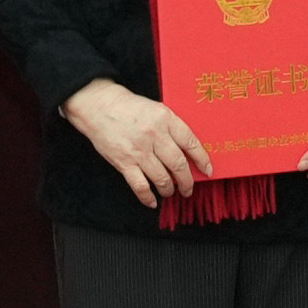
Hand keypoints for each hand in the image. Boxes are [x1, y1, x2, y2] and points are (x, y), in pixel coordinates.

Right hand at [64, 78, 212, 208]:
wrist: (99, 106)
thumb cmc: (130, 107)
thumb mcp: (156, 109)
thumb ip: (171, 127)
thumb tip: (186, 151)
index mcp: (165, 119)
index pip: (190, 143)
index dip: (202, 160)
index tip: (208, 171)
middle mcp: (154, 136)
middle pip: (178, 165)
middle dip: (187, 181)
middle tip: (188, 188)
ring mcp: (139, 151)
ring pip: (162, 178)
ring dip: (169, 189)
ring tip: (170, 191)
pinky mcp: (124, 163)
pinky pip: (140, 186)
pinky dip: (148, 197)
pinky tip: (152, 201)